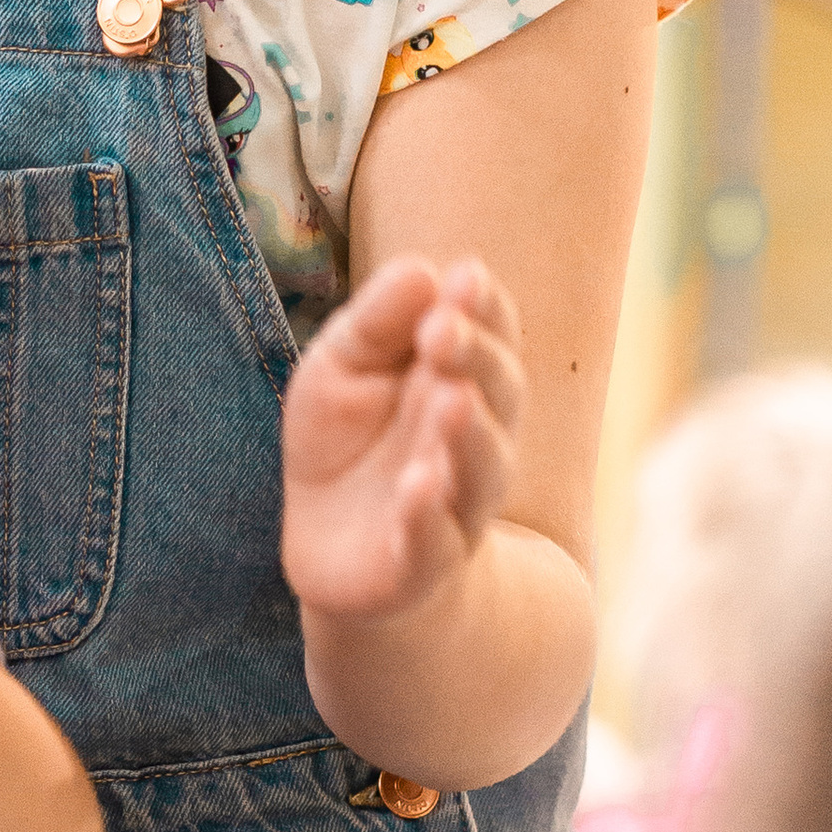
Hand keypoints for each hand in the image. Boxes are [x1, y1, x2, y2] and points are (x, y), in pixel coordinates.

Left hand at [283, 255, 524, 626]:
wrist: (337, 554)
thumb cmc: (346, 443)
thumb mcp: (341, 368)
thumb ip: (376, 323)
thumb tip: (423, 269)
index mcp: (458, 378)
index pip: (488, 335)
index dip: (483, 308)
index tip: (465, 277)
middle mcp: (473, 438)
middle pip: (495, 395)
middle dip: (473, 359)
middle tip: (444, 328)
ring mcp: (455, 503)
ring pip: (478, 468)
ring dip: (468, 433)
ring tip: (451, 401)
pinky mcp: (421, 562)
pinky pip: (434, 539)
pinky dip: (428, 514)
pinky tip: (420, 485)